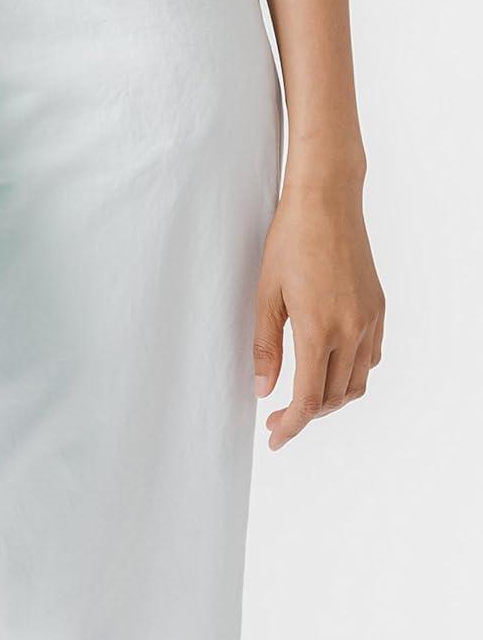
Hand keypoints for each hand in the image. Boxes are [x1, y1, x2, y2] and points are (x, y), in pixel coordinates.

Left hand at [253, 175, 384, 449]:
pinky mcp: (378, 308)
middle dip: (306, 416)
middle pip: (333, 397)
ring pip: (356, 383)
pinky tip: (329, 368)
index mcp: (319, 329)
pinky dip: (351, 374)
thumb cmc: (289, 241)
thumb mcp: (265, 294)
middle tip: (278, 418)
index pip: (308, 398)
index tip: (275, 438)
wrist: (327, 201)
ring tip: (302, 397)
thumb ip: (265, 346)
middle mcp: (351, 330)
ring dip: (330, 399)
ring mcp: (369, 320)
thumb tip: (263, 390)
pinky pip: (370, 358)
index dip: (291, 425)